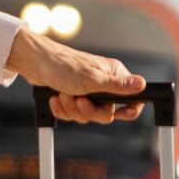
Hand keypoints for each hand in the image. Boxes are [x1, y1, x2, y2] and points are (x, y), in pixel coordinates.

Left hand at [5, 27, 146, 123]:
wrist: (35, 63)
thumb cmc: (64, 66)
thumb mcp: (93, 79)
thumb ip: (119, 86)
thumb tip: (143, 85)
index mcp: (113, 75)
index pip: (132, 98)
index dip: (129, 109)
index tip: (120, 114)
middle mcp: (103, 83)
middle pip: (106, 113)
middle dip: (89, 110)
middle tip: (79, 99)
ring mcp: (87, 91)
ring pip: (88, 115)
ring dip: (72, 108)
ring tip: (64, 94)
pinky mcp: (73, 96)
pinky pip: (73, 114)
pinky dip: (63, 109)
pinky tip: (56, 98)